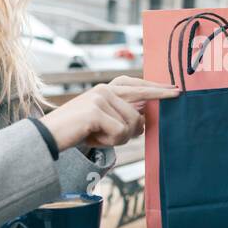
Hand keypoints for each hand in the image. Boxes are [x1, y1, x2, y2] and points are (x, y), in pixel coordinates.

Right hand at [41, 75, 179, 150]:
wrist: (48, 137)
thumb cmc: (77, 131)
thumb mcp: (102, 122)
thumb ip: (121, 117)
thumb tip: (144, 120)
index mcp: (106, 89)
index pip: (136, 85)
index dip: (156, 88)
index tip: (175, 89)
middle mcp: (105, 89)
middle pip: (142, 96)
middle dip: (160, 97)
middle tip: (179, 94)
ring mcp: (101, 98)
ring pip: (132, 123)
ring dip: (119, 138)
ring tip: (99, 137)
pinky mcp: (97, 111)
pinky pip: (120, 133)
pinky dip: (110, 142)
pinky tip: (94, 139)